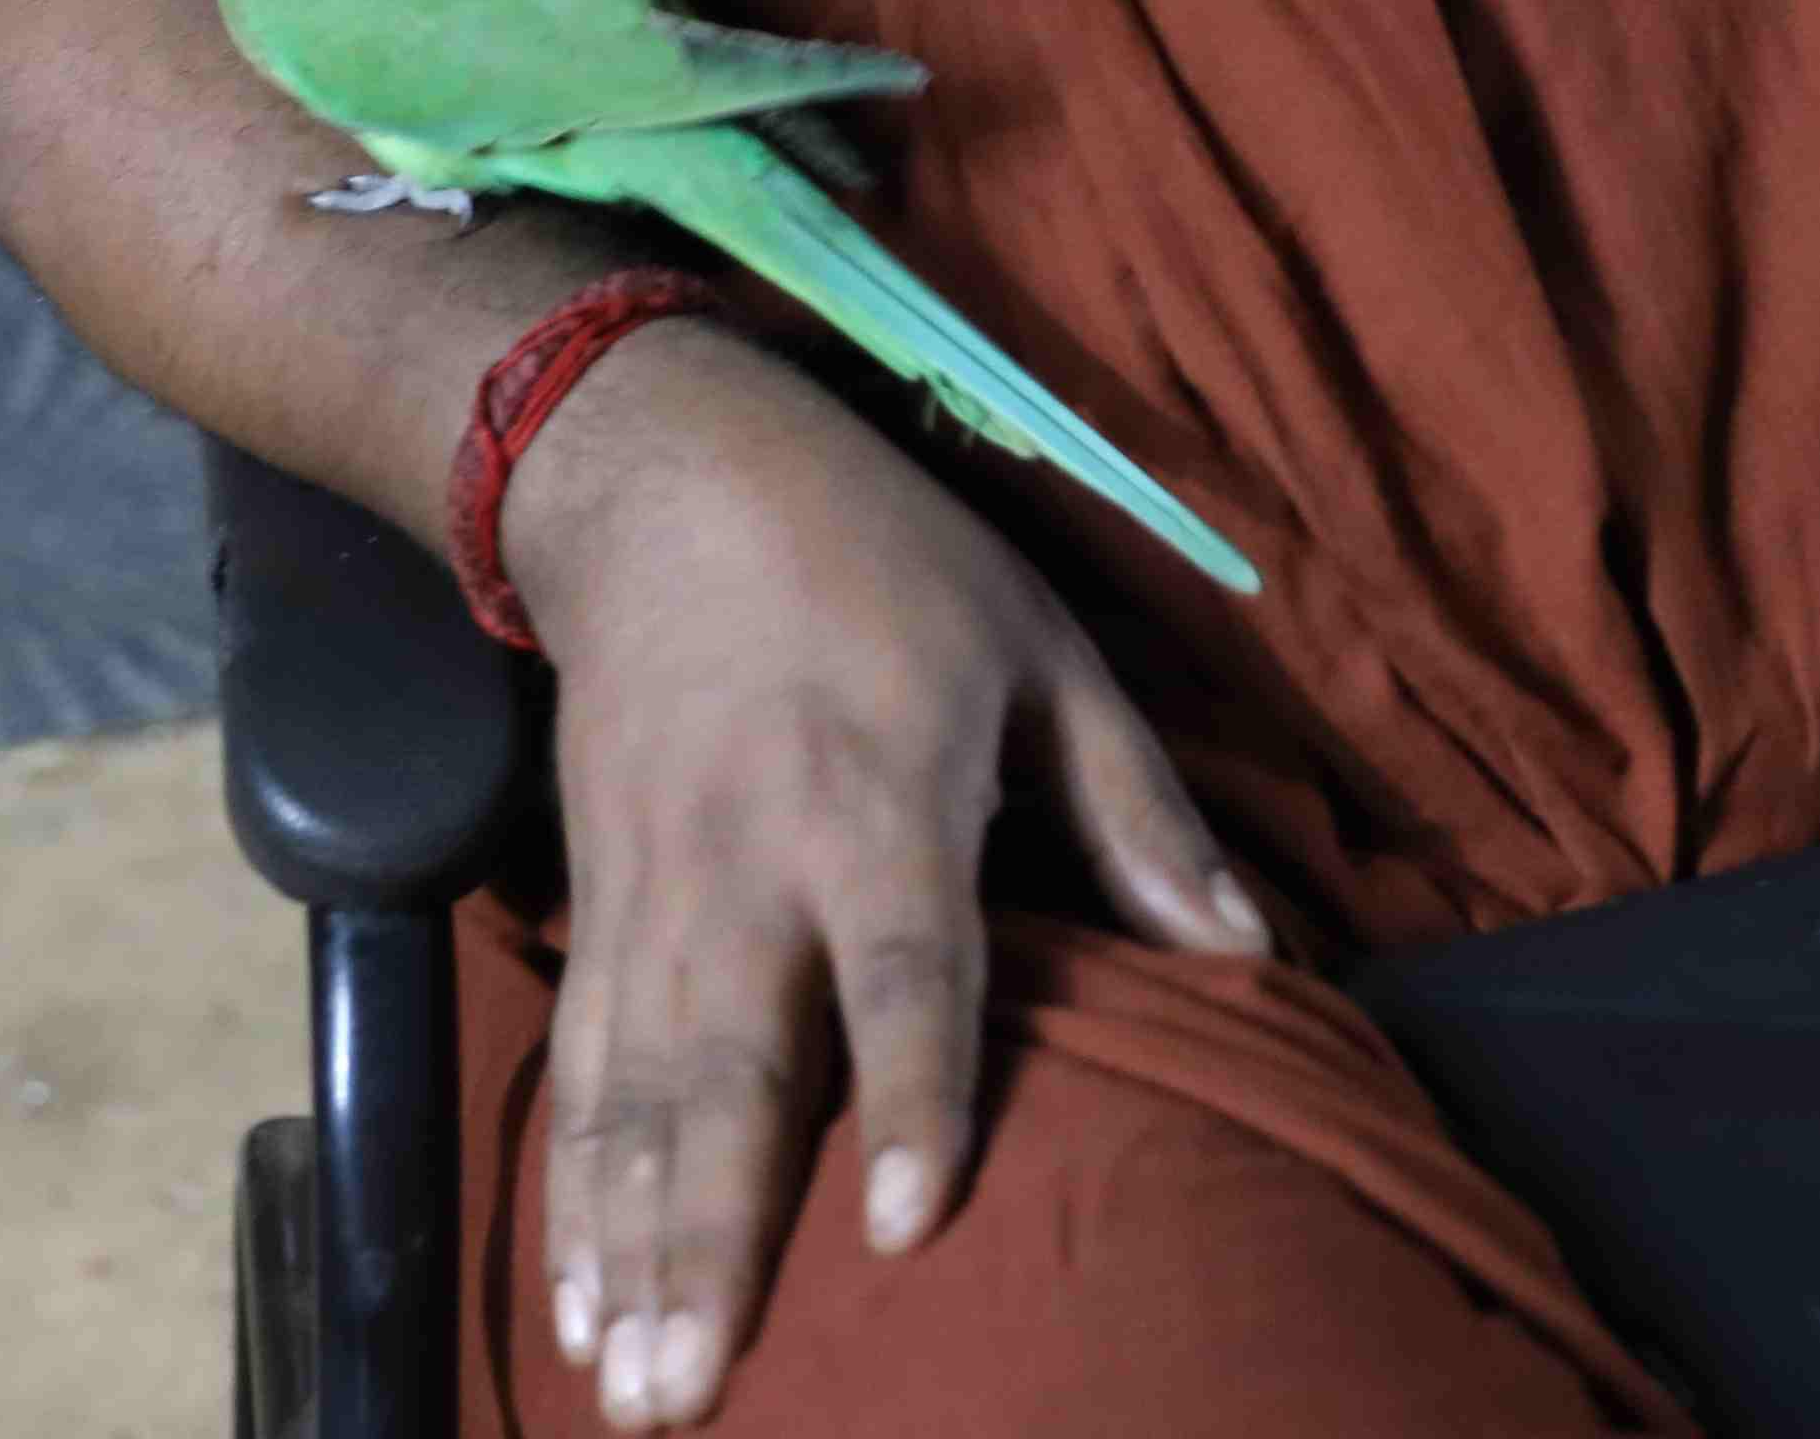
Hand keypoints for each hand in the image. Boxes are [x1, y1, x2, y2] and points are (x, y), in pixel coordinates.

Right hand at [509, 326, 1270, 1426]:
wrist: (659, 473)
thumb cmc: (883, 559)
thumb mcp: (1042, 646)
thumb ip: (1138, 812)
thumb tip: (1247, 955)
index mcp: (880, 795)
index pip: (901, 968)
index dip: (906, 1095)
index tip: (904, 1227)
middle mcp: (752, 862)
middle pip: (733, 1071)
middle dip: (712, 1241)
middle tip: (696, 1393)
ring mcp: (656, 890)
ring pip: (637, 1098)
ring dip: (629, 1256)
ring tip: (630, 1394)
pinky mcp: (592, 900)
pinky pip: (580, 1071)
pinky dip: (572, 1195)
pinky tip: (576, 1307)